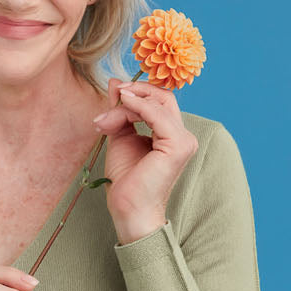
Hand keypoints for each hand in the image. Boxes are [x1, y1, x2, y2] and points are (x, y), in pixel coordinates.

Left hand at [92, 77, 199, 237]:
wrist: (128, 209)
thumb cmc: (126, 180)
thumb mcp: (120, 136)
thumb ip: (120, 111)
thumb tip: (116, 82)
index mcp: (172, 135)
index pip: (159, 101)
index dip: (137, 93)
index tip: (115, 92)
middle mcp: (184, 136)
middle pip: (163, 97)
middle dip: (135, 93)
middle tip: (114, 96)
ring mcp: (184, 141)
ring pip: (158, 103)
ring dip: (128, 105)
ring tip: (106, 119)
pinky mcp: (178, 146)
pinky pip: (157, 114)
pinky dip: (137, 106)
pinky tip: (122, 105)